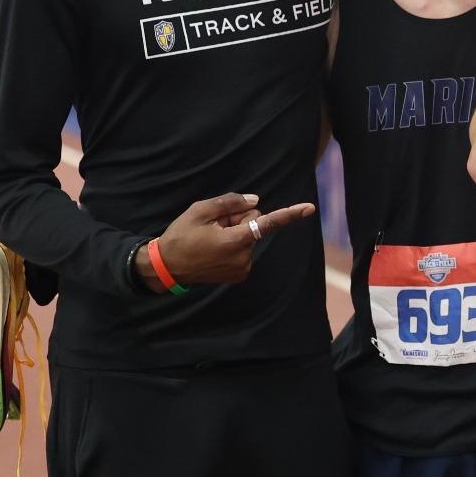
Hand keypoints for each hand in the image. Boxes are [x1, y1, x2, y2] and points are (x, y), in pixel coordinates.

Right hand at [141, 193, 317, 288]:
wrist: (165, 267)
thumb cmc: (180, 236)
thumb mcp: (200, 211)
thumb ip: (230, 202)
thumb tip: (255, 201)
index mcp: (235, 241)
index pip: (267, 223)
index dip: (290, 214)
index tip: (310, 207)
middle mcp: (243, 257)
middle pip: (254, 224)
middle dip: (237, 220)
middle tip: (212, 226)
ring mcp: (242, 269)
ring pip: (248, 237)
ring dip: (233, 233)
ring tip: (209, 240)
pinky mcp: (239, 275)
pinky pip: (244, 250)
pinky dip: (232, 245)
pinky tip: (213, 249)